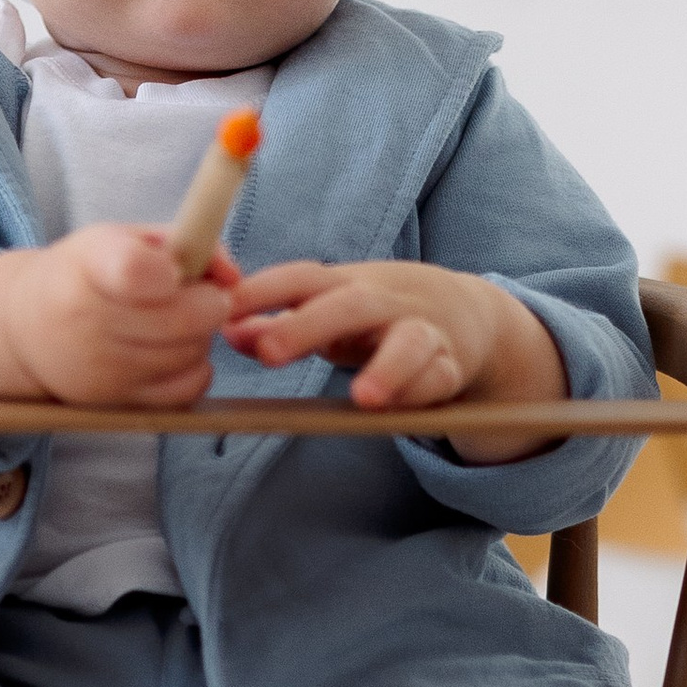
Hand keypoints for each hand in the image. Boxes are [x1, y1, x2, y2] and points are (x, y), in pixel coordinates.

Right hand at [0, 225, 242, 406]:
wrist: (27, 329)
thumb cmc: (86, 273)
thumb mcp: (123, 237)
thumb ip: (186, 241)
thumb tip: (233, 275)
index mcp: (87, 266)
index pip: (135, 272)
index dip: (171, 271)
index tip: (173, 270)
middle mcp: (88, 322)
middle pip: (184, 318)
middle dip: (209, 301)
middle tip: (200, 294)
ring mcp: (102, 368)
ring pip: (192, 351)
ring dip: (200, 334)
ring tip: (177, 321)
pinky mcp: (116, 401)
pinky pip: (186, 387)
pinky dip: (194, 368)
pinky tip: (174, 351)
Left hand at [222, 258, 566, 461]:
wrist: (468, 312)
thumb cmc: (378, 315)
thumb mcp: (329, 310)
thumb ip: (279, 323)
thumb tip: (228, 332)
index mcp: (346, 285)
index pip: (301, 277)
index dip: (260, 290)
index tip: (219, 307)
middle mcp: (385, 302)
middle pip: (349, 305)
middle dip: (307, 326)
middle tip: (267, 352)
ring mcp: (423, 331)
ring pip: (410, 342)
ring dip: (388, 368)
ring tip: (363, 397)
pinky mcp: (452, 365)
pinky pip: (440, 378)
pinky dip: (422, 392)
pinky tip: (400, 408)